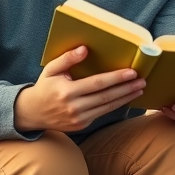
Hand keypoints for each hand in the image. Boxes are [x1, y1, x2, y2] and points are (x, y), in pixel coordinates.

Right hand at [14, 46, 145, 131]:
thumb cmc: (44, 87)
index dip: (115, 78)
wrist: (32, 113)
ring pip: (107, 107)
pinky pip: (103, 113)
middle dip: (126, 88)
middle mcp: (74, 107)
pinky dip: (116, 105)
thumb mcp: (51, 69)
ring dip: (125, 98)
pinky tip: (126, 98)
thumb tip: (84, 48)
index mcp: (67, 92)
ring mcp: (78, 119)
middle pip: (106, 97)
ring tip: (139, 89)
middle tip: (142, 80)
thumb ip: (67, 58)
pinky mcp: (82, 125)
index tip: (131, 72)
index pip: (97, 84)